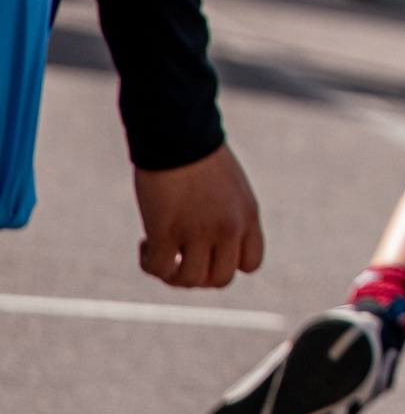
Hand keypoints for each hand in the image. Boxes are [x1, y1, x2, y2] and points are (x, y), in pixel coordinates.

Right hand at [134, 144, 264, 288]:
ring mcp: (198, 232)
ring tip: (160, 250)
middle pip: (220, 279)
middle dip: (199, 275)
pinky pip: (159, 269)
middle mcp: (229, 229)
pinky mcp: (166, 231)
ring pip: (189, 280)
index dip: (228, 264)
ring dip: (172, 273)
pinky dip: (149, 265)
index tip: (209, 252)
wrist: (177, 134)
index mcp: (248, 216)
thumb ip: (229, 215)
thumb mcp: (230, 187)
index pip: (251, 264)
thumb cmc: (199, 154)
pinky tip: (144, 245)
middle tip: (181, 256)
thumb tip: (211, 244)